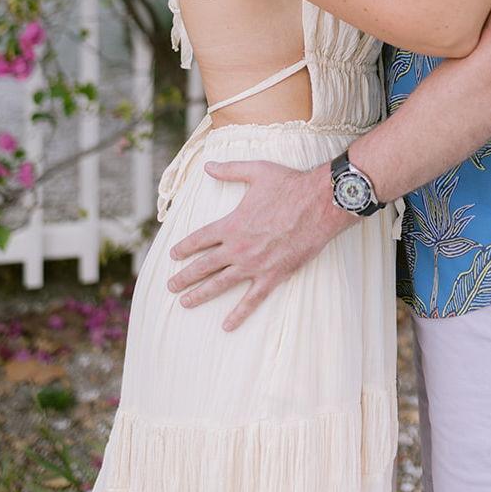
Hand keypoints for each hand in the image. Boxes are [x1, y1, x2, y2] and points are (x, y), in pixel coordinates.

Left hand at [166, 161, 343, 330]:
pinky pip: (252, 300)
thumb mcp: (257, 170)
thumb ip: (230, 169)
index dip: (183, 248)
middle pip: (203, 265)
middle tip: (171, 286)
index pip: (199, 239)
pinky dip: (239, 314)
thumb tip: (208, 166)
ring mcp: (254, 264)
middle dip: (184, 277)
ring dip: (200, 294)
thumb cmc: (290, 185)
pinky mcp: (272, 276)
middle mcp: (238, 247)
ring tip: (185, 303)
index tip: (173, 255)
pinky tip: (227, 325)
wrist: (319, 204)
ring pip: (220, 284)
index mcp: (232, 224)